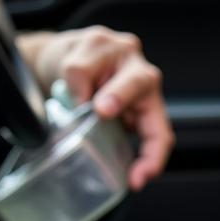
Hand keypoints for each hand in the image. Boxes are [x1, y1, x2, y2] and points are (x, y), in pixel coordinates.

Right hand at [22, 26, 173, 189]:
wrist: (59, 60)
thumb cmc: (89, 94)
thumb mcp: (104, 123)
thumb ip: (111, 137)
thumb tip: (109, 168)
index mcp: (149, 102)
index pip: (160, 134)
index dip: (152, 159)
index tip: (136, 180)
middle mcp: (142, 73)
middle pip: (142, 84)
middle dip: (121, 97)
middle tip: (102, 111)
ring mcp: (121, 52)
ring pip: (101, 66)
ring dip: (85, 93)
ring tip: (76, 103)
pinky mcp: (97, 39)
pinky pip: (79, 69)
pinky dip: (70, 85)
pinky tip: (68, 86)